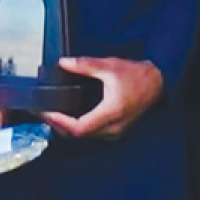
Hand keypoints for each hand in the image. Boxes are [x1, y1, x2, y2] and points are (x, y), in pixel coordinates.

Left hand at [41, 57, 163, 140]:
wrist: (157, 81)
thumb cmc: (137, 75)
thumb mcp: (109, 66)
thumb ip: (85, 65)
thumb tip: (64, 63)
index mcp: (110, 113)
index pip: (78, 128)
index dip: (58, 122)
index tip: (45, 112)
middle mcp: (112, 127)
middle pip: (78, 135)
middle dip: (58, 125)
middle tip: (42, 112)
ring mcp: (115, 131)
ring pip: (85, 136)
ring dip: (67, 128)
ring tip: (52, 114)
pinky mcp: (116, 130)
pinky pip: (92, 134)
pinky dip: (77, 127)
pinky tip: (69, 117)